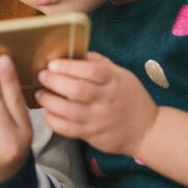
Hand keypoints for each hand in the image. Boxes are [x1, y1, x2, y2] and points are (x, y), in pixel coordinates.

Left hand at [36, 52, 158, 156]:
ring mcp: (100, 119)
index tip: (52, 64)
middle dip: (54, 81)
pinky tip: (47, 113)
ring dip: (49, 101)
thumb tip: (75, 51)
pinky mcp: (94, 135)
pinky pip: (69, 129)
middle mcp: (107, 99)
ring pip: (69, 110)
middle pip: (77, 89)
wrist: (147, 130)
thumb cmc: (131, 98)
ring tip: (40, 94)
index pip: (91, 70)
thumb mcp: (122, 75)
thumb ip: (100, 63)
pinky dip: (54, 121)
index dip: (69, 66)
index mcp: (115, 80)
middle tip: (41, 76)